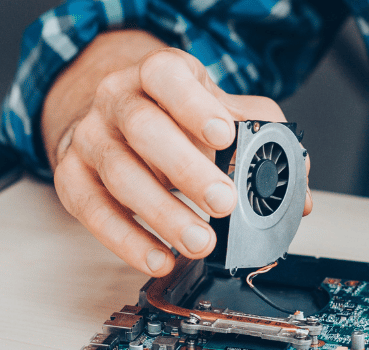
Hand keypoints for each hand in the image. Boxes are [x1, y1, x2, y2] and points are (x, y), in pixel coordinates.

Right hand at [45, 43, 310, 276]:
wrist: (112, 119)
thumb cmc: (174, 116)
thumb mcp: (218, 111)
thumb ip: (261, 139)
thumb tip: (297, 191)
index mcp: (156, 73)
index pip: (166, 76)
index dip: (193, 105)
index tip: (225, 136)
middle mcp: (116, 100)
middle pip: (143, 127)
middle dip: (186, 169)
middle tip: (224, 203)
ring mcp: (90, 138)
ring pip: (119, 173)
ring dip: (162, 214)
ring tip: (200, 242)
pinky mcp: (71, 177)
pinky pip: (93, 211)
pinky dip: (126, 240)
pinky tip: (159, 257)